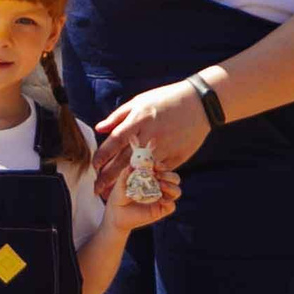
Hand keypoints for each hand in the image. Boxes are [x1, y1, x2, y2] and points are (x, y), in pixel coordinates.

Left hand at [92, 81, 214, 199]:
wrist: (199, 103)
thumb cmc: (166, 99)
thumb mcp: (140, 102)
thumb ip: (118, 117)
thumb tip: (99, 129)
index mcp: (139, 120)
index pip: (115, 141)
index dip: (102, 155)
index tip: (94, 167)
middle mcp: (150, 136)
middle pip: (124, 161)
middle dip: (108, 177)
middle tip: (96, 190)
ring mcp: (164, 148)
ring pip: (141, 170)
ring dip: (126, 183)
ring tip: (113, 195)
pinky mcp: (177, 156)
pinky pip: (160, 172)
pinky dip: (148, 181)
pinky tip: (138, 188)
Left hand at [105, 165, 180, 231]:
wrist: (116, 215)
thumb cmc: (119, 197)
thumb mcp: (120, 184)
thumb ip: (125, 174)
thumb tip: (132, 166)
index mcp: (151, 178)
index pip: (162, 169)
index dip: (161, 165)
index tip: (154, 164)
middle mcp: (159, 187)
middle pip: (174, 178)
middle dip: (169, 175)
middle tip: (158, 176)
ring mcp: (161, 199)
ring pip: (176, 191)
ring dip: (172, 186)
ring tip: (161, 186)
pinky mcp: (160, 211)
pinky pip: (171, 206)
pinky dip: (169, 202)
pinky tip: (161, 200)